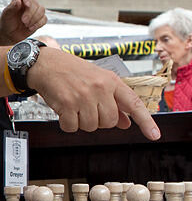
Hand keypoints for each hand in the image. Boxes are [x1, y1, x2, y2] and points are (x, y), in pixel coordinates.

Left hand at [0, 0, 46, 45]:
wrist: (10, 34)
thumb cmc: (7, 22)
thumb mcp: (6, 15)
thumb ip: (12, 8)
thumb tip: (19, 1)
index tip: (27, 5)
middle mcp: (29, 3)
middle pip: (35, 3)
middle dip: (30, 13)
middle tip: (23, 21)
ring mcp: (35, 11)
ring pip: (42, 10)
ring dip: (34, 19)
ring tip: (26, 25)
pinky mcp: (40, 19)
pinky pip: (44, 19)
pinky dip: (38, 24)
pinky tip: (30, 28)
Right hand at [27, 48, 160, 140]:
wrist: (46, 64)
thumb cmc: (72, 71)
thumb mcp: (98, 81)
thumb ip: (114, 101)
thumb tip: (126, 123)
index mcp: (111, 81)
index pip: (133, 104)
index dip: (146, 122)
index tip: (154, 135)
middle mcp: (100, 88)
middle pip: (109, 122)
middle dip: (98, 120)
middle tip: (87, 108)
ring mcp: (83, 96)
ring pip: (91, 127)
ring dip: (81, 122)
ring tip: (74, 107)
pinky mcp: (66, 104)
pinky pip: (72, 128)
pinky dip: (67, 124)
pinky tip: (64, 111)